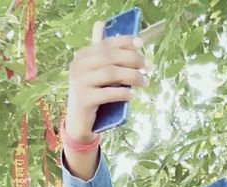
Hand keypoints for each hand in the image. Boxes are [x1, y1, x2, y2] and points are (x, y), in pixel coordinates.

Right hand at [64, 20, 149, 142]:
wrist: (80, 123)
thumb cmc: (93, 95)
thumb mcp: (96, 73)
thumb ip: (101, 53)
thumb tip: (100, 23)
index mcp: (82, 56)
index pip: (106, 43)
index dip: (125, 42)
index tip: (141, 44)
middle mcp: (78, 66)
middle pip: (110, 57)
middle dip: (132, 59)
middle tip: (148, 66)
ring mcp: (80, 83)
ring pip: (110, 73)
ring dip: (132, 76)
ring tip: (145, 82)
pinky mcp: (85, 100)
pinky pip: (108, 93)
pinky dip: (123, 93)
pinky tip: (133, 95)